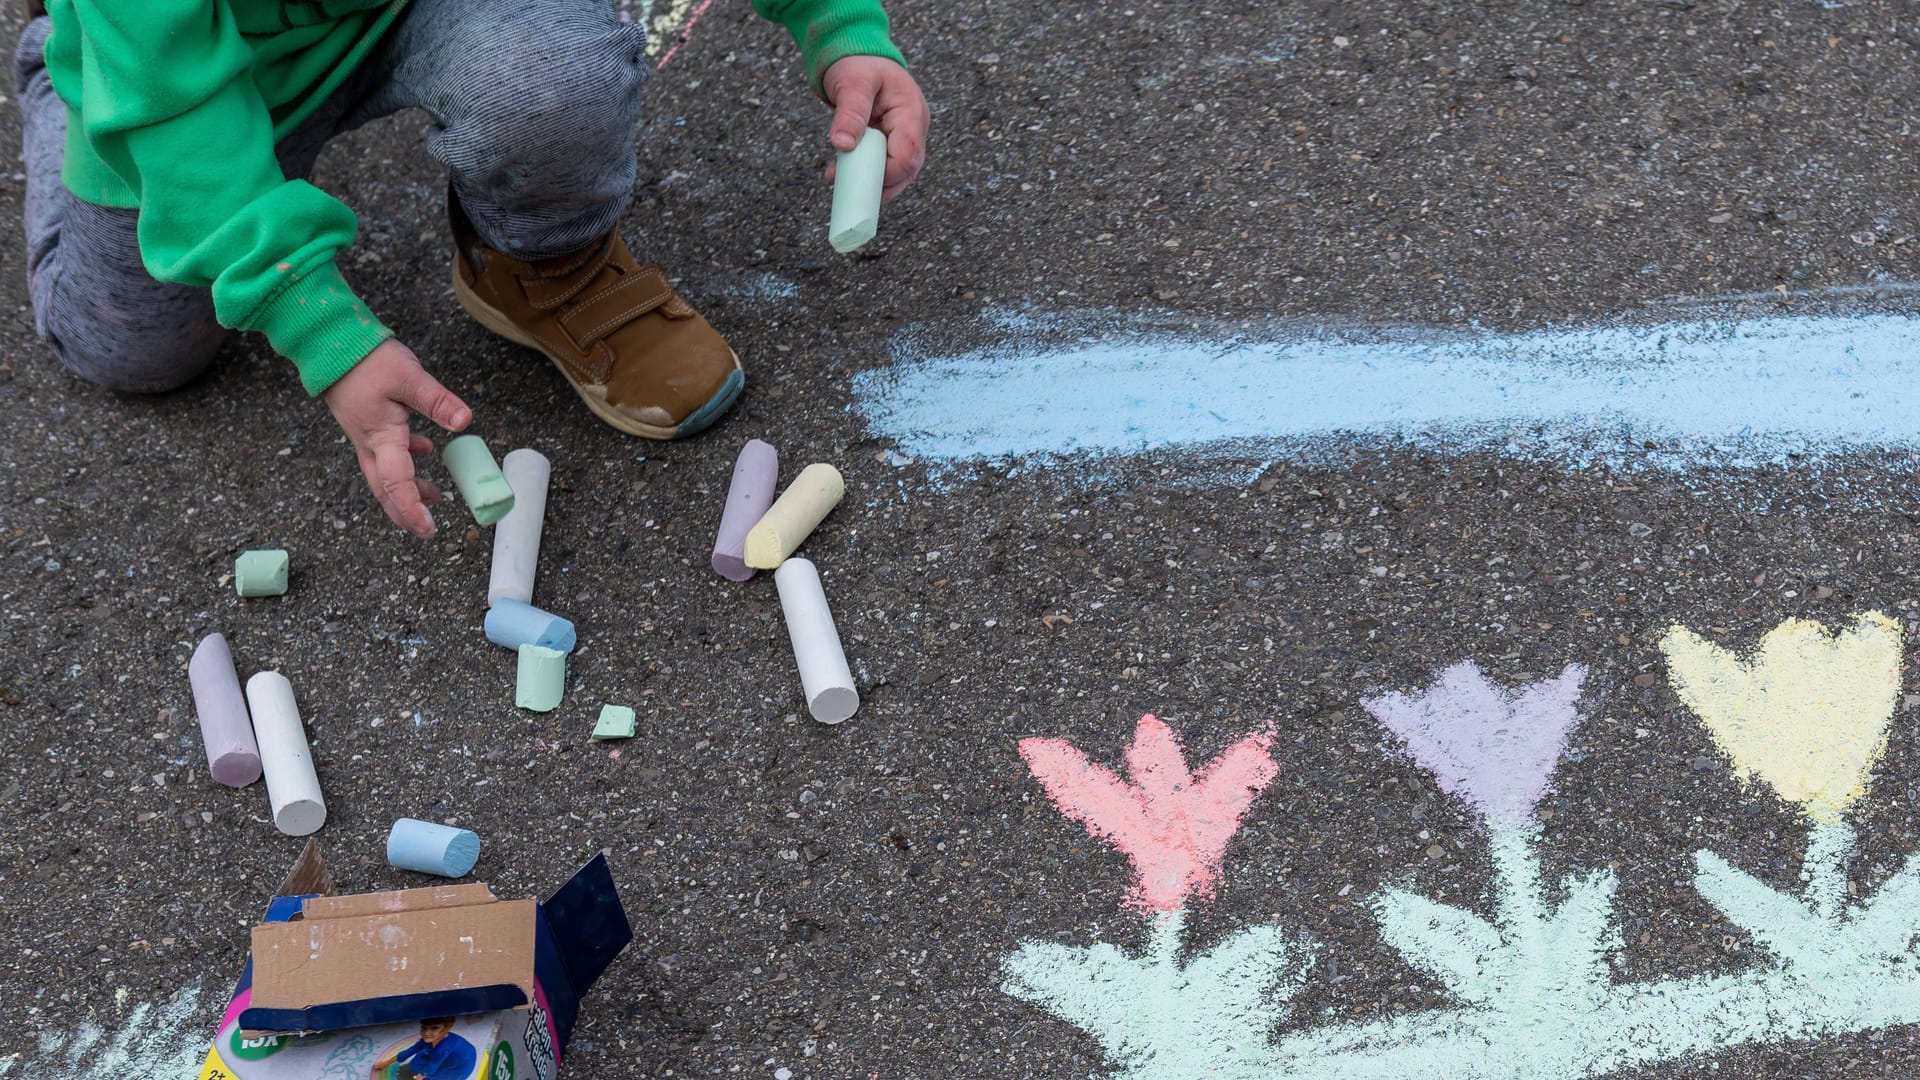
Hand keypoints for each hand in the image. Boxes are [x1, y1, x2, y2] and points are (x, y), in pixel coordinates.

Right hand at [321, 339, 470, 538]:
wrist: (330, 343)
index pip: (396, 484)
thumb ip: (437, 401)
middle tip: (427, 530)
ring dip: (407, 490)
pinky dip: (404, 463)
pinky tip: (422, 450)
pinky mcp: (366, 425)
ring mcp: (365, 436)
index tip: (427, 528)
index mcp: (381, 438)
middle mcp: (369, 444)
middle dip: (406, 512)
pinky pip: (384, 455)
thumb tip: (464, 421)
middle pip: (385, 489)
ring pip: (384, 474)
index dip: (411, 508)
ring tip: (433, 497)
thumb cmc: (367, 359)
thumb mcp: (410, 377)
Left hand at [821, 56, 928, 201]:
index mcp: (911, 110)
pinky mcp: (894, 143)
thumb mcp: (852, 83)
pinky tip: (843, 171)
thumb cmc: (858, 65)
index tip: (856, 176)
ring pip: (898, 174)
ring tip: (839, 175)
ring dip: (871, 181)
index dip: (886, 173)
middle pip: (907, 170)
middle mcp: (915, 127)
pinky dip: (867, 174)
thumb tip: (843, 145)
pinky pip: (886, 167)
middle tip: (843, 179)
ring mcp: (906, 136)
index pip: (908, 154)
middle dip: (878, 182)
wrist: (860, 57)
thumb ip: (850, 113)